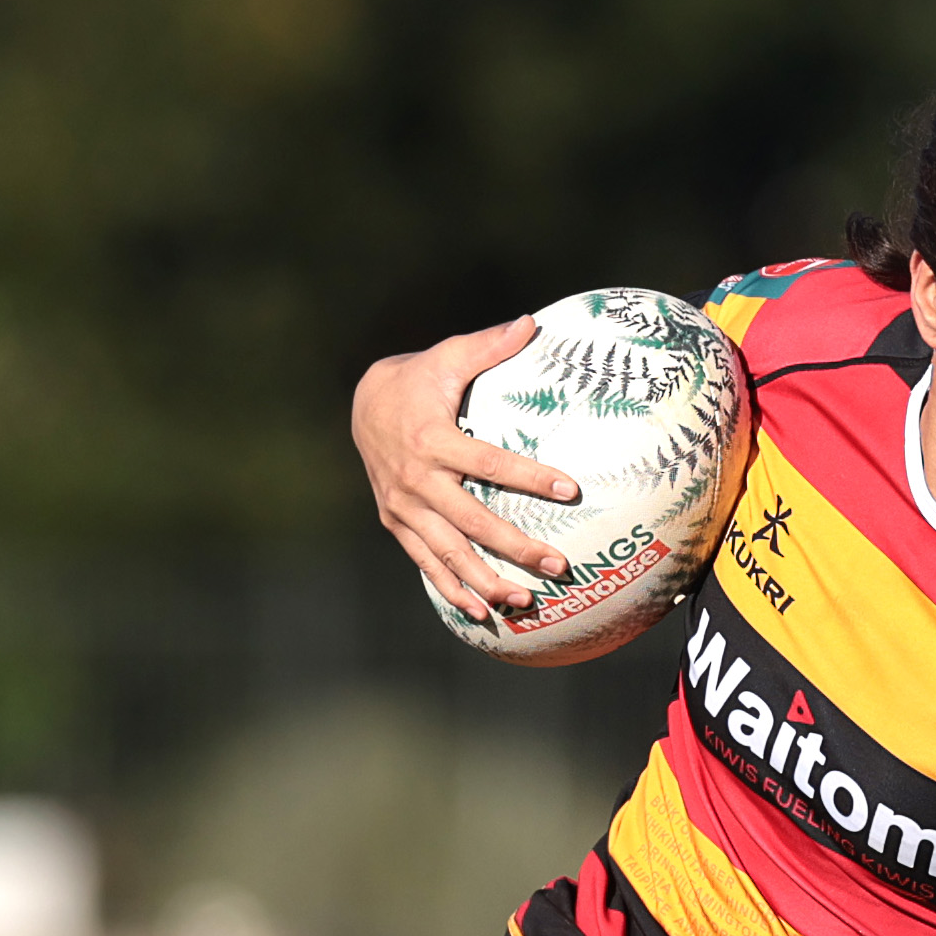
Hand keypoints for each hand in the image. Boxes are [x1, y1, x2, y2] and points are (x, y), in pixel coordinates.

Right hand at [351, 316, 578, 620]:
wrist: (364, 405)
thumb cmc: (419, 378)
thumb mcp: (449, 355)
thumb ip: (490, 345)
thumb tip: (532, 322)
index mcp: (432, 438)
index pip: (489, 463)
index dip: (530, 477)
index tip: (571, 488)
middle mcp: (415, 480)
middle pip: (472, 522)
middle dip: (515, 547)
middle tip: (557, 564)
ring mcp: (403, 507)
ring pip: (448, 553)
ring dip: (486, 581)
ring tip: (524, 600)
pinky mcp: (397, 523)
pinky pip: (426, 564)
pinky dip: (452, 590)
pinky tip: (483, 613)